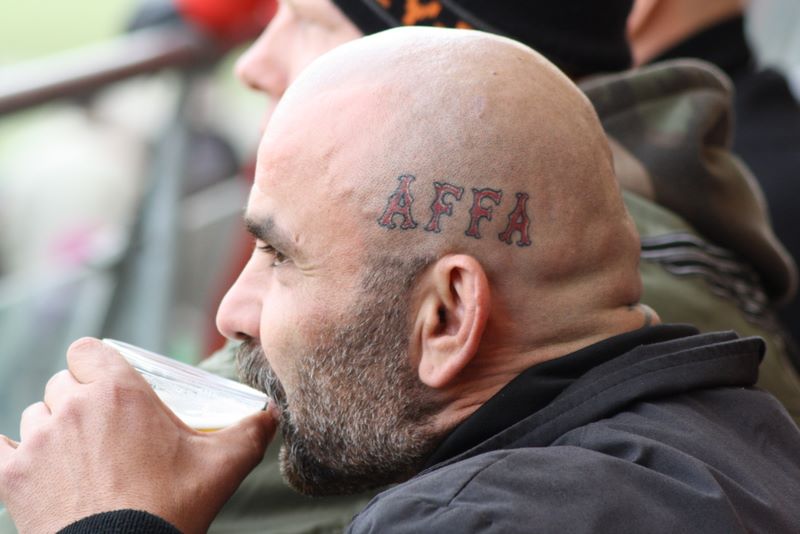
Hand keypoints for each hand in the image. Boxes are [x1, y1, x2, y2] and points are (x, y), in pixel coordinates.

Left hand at [0, 338, 276, 533]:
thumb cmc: (171, 506)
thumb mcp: (224, 464)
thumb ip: (252, 430)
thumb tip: (272, 413)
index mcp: (119, 391)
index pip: (88, 350)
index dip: (97, 363)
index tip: (112, 383)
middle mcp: (72, 406)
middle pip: (63, 383)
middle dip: (81, 399)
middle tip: (106, 429)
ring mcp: (38, 441)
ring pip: (36, 415)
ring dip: (54, 428)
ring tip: (80, 456)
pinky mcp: (12, 476)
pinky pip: (0, 449)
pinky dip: (10, 452)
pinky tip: (25, 460)